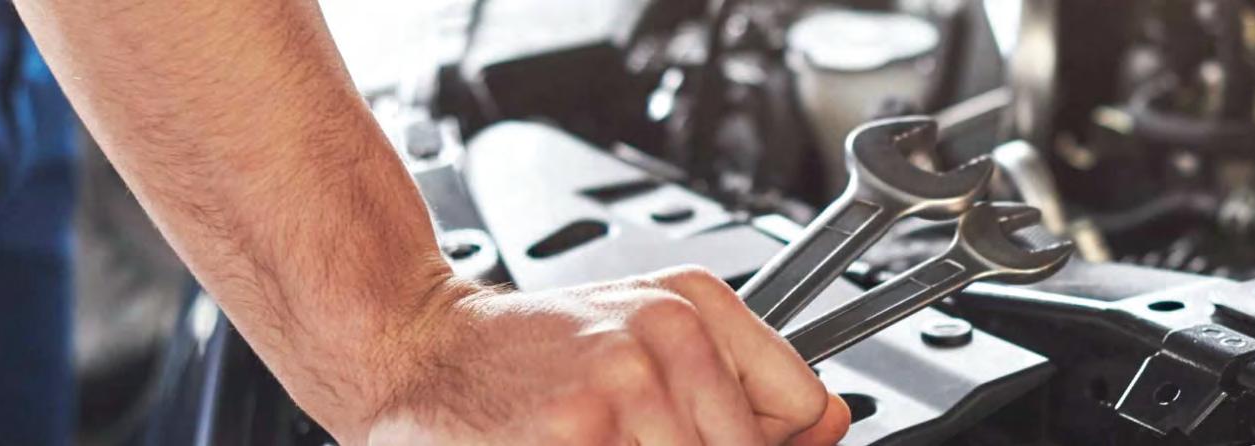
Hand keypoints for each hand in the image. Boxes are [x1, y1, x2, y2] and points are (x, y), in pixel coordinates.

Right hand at [349, 266, 851, 444]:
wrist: (421, 350)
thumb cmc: (531, 355)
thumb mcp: (648, 339)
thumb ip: (748, 384)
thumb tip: (833, 423)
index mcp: (697, 302)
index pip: (803, 404)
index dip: (770, 441)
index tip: (736, 437)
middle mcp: (670, 330)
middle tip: (631, 431)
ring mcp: (628, 381)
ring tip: (602, 434)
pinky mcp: (582, 428)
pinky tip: (574, 442)